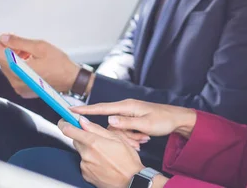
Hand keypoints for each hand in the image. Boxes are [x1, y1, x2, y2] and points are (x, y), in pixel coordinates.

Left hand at [0, 34, 79, 95]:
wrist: (71, 79)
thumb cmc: (60, 64)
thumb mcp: (40, 47)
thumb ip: (20, 42)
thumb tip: (5, 38)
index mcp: (19, 70)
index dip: (4, 44)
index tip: (12, 40)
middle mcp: (16, 81)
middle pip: (3, 62)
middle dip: (12, 52)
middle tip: (27, 48)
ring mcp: (19, 87)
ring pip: (9, 69)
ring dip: (16, 60)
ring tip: (32, 56)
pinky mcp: (24, 90)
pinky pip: (16, 77)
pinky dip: (21, 69)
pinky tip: (33, 65)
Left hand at [59, 117, 143, 187]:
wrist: (130, 181)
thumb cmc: (127, 160)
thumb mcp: (117, 138)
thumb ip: (97, 128)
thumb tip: (84, 121)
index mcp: (93, 142)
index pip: (69, 130)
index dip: (65, 123)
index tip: (65, 120)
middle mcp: (86, 154)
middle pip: (76, 140)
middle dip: (84, 137)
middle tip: (98, 139)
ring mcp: (84, 165)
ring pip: (82, 152)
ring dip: (89, 150)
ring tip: (105, 154)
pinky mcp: (85, 174)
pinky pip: (84, 163)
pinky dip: (91, 160)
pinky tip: (103, 162)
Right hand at [72, 99, 196, 137]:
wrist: (176, 119)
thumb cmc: (163, 120)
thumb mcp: (145, 124)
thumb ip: (126, 123)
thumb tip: (108, 121)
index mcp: (127, 106)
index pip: (102, 108)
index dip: (85, 109)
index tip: (70, 109)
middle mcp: (126, 108)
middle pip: (110, 124)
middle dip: (121, 135)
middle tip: (137, 140)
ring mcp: (129, 113)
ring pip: (118, 129)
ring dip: (129, 137)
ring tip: (144, 139)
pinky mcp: (133, 119)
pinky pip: (125, 130)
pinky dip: (133, 136)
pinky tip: (144, 138)